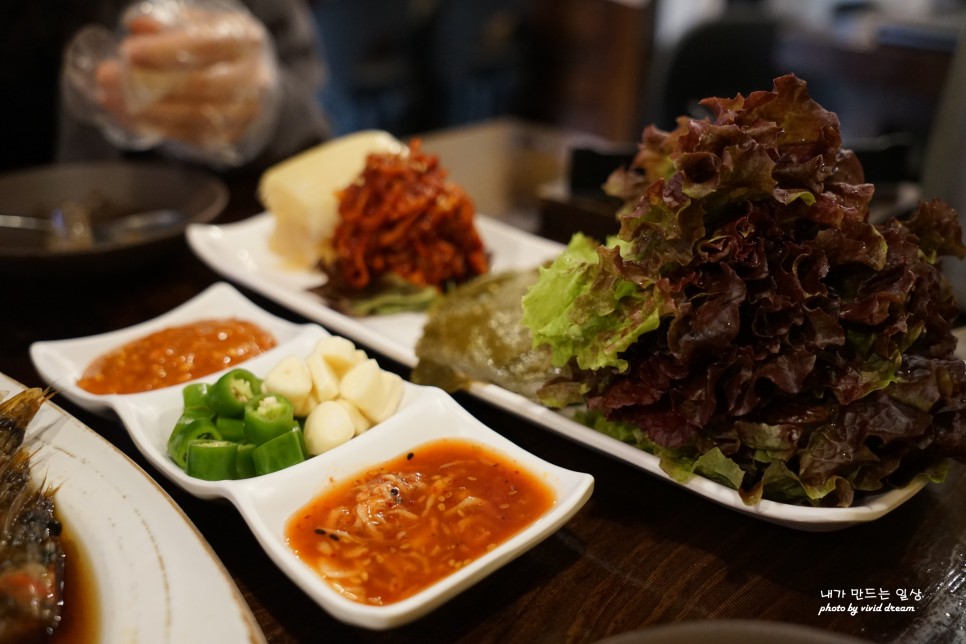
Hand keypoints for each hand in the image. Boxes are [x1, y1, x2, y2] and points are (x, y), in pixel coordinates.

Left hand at [94, 6, 274, 152]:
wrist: (251, 77)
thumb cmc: (217, 43)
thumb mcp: (197, 21)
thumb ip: (169, 21)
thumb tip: (138, 25)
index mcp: (245, 40)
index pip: (206, 45)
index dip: (165, 50)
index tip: (128, 51)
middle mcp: (253, 79)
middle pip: (201, 85)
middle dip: (149, 83)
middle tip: (108, 77)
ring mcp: (244, 112)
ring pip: (195, 117)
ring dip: (147, 111)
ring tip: (110, 99)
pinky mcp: (231, 136)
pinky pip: (190, 135)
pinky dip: (156, 127)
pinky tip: (128, 116)